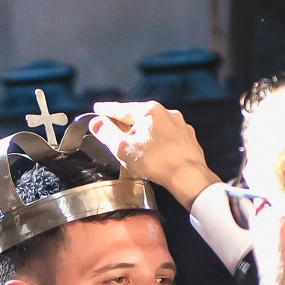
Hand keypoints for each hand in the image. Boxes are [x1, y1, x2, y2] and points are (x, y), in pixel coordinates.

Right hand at [88, 101, 220, 207]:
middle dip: (126, 122)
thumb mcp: (123, 148)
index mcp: (149, 111)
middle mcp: (166, 113)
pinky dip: (158, 141)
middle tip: (114, 127)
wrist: (188, 176)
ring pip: (155, 126)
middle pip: (139, 116)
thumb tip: (96, 123)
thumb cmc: (156, 162)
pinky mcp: (188, 139)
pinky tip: (155, 151)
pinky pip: (168, 136)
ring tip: (135, 143)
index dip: (107, 110)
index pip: (122, 109)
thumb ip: (107, 134)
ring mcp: (179, 125)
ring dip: (144, 132)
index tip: (99, 109)